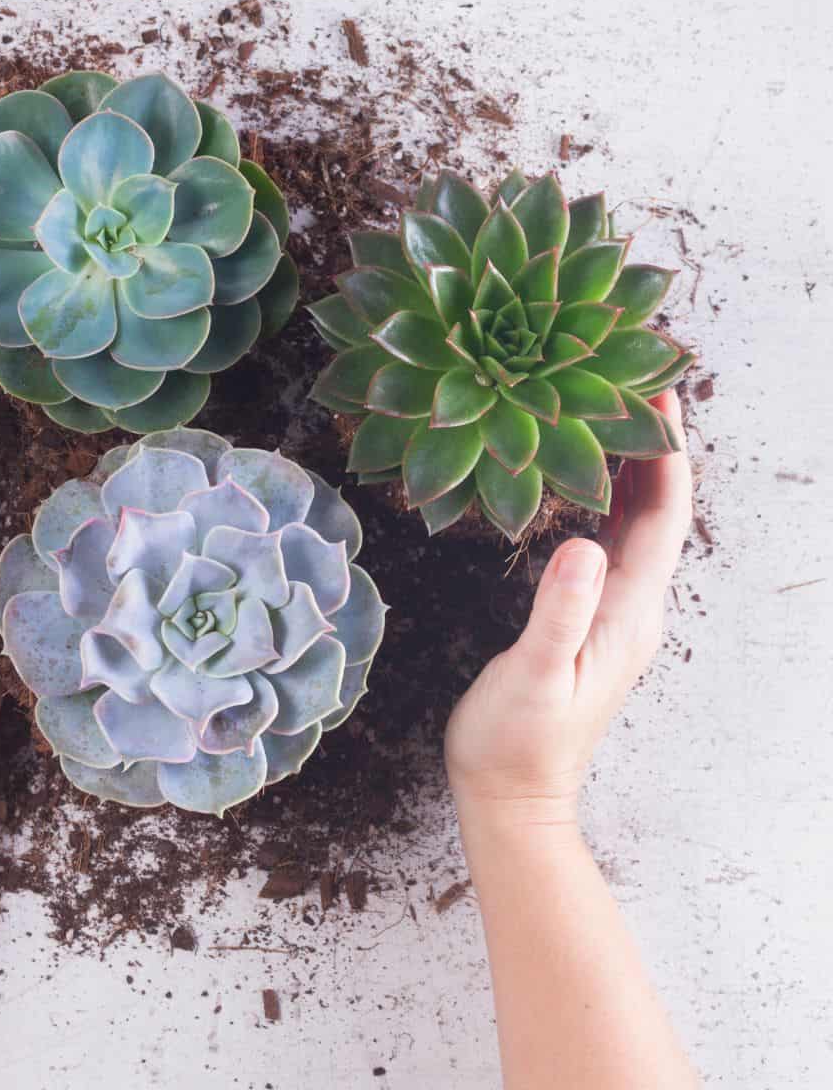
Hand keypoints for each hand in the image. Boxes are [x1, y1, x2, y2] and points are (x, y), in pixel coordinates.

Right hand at [446, 391, 691, 825]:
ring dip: (636, 469)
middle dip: (656, 447)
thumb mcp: (534, 677)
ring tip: (615, 414)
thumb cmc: (516, 742)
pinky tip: (589, 480)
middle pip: (660, 514)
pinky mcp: (592, 620)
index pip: (662, 519)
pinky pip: (615, 545)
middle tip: (636, 383)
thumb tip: (583, 544)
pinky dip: (610, 502)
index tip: (657, 396)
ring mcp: (617, 616)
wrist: (513, 796)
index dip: (665, 456)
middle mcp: (635, 610)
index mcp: (628, 616)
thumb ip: (559, 613)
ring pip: (639, 526)